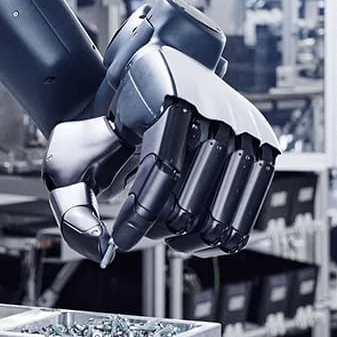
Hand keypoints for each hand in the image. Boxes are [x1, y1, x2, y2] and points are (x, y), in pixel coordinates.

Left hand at [42, 0, 279, 264]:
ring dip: (187, 237)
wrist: (151, 85)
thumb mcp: (72, 157)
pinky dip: (221, 234)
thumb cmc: (106, 128)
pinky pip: (248, 207)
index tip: (121, 239)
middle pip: (190, 198)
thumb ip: (73, 207)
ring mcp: (242, 124)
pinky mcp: (264, 143)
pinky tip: (195, 238)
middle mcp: (212, 103)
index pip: (162, 169)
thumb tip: (99, 251)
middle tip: (142, 231)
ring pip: (220, 211)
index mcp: (164, 91)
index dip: (140, 215)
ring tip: (166, 234)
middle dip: (159, 229)